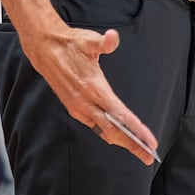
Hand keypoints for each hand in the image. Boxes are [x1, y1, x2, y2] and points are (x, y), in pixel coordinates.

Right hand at [19, 14, 158, 165]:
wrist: (45, 50)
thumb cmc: (70, 44)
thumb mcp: (88, 40)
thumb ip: (104, 42)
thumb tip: (113, 37)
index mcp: (92, 88)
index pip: (119, 115)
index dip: (136, 130)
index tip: (150, 141)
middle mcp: (85, 102)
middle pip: (113, 130)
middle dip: (132, 144)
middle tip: (149, 156)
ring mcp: (78, 107)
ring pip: (103, 131)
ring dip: (121, 141)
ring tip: (139, 148)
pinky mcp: (74, 108)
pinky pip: (95, 126)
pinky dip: (109, 133)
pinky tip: (119, 135)